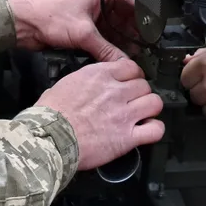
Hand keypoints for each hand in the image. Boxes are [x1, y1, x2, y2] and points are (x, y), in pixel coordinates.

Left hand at [11, 0, 139, 61]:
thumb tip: (124, 63)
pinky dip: (107, 47)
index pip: (131, 4)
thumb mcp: (83, 33)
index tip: (152, 36)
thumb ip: (106, 49)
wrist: (21, 23)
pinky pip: (101, 38)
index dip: (142, 20)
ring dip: (120, 43)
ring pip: (112, 30)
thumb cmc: (48, 15)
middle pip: (123, 19)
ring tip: (133, 58)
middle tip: (144, 51)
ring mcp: (89, 15)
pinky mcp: (81, 28)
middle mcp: (98, 1)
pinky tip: (115, 58)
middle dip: (132, 35)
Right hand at [37, 59, 164, 169]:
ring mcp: (124, 114)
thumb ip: (82, 81)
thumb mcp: (63, 85)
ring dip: (150, 109)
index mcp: (100, 75)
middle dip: (140, 94)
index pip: (131, 67)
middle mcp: (116, 92)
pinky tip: (146, 132)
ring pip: (155, 103)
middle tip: (133, 102)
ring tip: (142, 116)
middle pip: (145, 85)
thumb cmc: (49, 115)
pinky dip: (154, 131)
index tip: (128, 83)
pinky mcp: (127, 138)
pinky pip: (156, 130)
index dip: (132, 76)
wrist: (49, 139)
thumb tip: (84, 86)